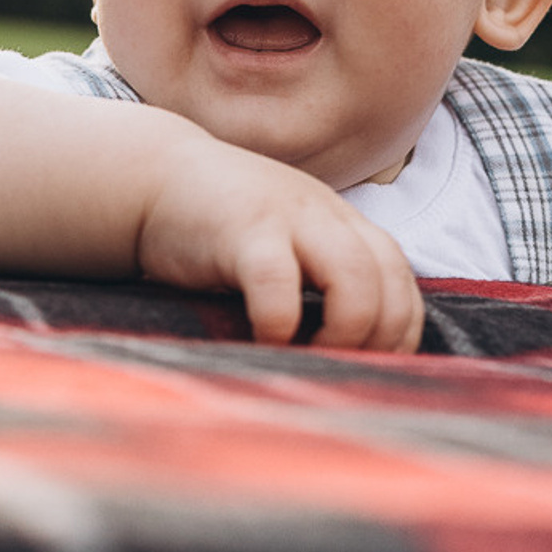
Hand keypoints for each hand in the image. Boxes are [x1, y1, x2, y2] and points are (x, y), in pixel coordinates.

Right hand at [136, 134, 424, 351]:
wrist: (151, 178)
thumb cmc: (215, 230)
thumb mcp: (282, 244)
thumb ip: (316, 280)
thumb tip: (345, 356)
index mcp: (341, 224)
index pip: (401, 281)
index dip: (396, 334)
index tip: (364, 370)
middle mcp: (326, 216)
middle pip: (390, 280)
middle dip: (377, 340)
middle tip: (338, 373)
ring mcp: (288, 218)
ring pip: (355, 279)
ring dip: (344, 334)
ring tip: (310, 360)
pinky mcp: (244, 229)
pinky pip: (279, 282)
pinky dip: (279, 323)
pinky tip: (263, 341)